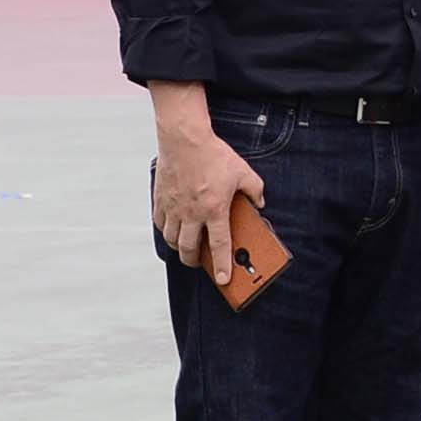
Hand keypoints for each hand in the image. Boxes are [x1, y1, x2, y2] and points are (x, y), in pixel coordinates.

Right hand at [150, 119, 265, 270]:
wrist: (184, 140)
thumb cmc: (214, 155)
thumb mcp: (244, 172)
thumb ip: (255, 190)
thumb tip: (259, 203)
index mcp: (214, 209)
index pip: (219, 245)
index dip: (221, 265)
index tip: (222, 279)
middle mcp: (191, 213)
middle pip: (189, 249)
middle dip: (195, 262)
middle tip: (200, 263)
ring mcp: (173, 208)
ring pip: (172, 240)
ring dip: (180, 248)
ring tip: (187, 248)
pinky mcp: (160, 200)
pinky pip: (160, 224)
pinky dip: (166, 231)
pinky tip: (173, 229)